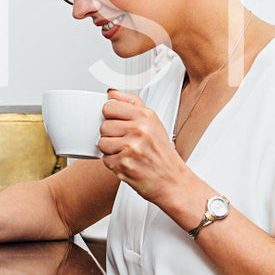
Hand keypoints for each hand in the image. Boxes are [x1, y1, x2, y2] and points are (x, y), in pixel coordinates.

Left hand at [98, 88, 195, 214]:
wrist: (173, 181)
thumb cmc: (162, 153)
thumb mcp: (153, 122)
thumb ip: (132, 103)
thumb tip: (111, 92)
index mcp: (145, 116)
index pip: (109, 106)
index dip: (111, 116)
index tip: (120, 124)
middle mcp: (139, 129)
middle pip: (103, 125)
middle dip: (111, 135)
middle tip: (126, 142)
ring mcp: (130, 147)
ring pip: (101, 142)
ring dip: (111, 150)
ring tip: (127, 153)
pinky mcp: (123, 164)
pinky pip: (104, 159)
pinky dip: (113, 163)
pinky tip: (127, 163)